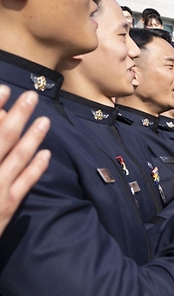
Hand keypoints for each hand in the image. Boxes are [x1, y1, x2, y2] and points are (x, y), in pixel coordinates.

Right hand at [0, 88, 50, 234]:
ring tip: (44, 119)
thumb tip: (2, 128)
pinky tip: (46, 153)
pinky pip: (24, 184)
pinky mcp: (6, 207)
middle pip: (1, 137)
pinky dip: (36, 168)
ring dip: (32, 136)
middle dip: (16, 114)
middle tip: (31, 95)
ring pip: (16, 158)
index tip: (4, 88)